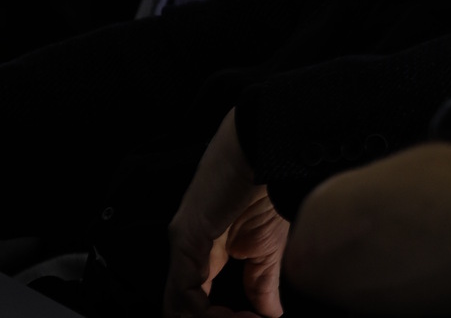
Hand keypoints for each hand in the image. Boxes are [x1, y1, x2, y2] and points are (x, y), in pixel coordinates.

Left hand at [165, 110, 287, 317]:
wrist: (264, 149)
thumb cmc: (266, 185)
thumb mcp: (268, 246)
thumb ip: (262, 283)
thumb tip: (270, 313)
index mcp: (206, 254)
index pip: (197, 304)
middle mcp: (188, 252)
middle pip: (184, 310)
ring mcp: (183, 246)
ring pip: (180, 309)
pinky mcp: (185, 239)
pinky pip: (182, 294)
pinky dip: (207, 315)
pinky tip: (236, 313)